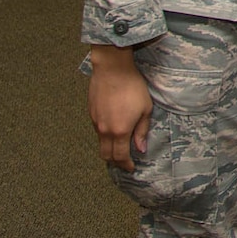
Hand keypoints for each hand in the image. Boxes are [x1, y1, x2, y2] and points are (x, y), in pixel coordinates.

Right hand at [88, 45, 153, 172]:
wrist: (112, 69)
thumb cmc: (133, 87)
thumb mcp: (145, 109)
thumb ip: (141, 131)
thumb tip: (140, 148)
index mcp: (120, 131)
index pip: (120, 157)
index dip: (126, 165)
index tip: (131, 168)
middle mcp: (104, 130)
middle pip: (106, 155)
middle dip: (115, 162)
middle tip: (124, 162)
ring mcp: (95, 122)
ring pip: (100, 143)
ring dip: (109, 149)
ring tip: (119, 148)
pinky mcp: (91, 113)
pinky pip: (97, 131)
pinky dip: (104, 137)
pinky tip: (113, 131)